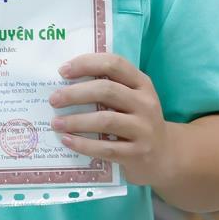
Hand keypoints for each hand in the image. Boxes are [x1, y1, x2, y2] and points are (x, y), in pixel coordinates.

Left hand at [48, 53, 175, 186]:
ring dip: (76, 121)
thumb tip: (64, 82)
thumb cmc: (137, 121)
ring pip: (105, 120)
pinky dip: (83, 144)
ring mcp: (144, 129)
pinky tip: (67, 141)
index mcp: (142, 84)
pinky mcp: (137, 154)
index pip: (115, 64)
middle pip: (107, 90)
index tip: (62, 71)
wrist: (164, 156)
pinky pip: (106, 148)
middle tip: (54, 99)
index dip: (87, 64)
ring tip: (56, 123)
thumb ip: (108, 87)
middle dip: (75, 94)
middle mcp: (146, 104)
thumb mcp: (132, 98)